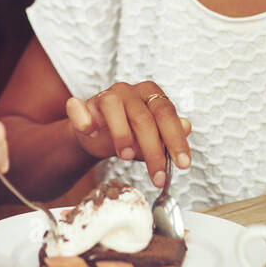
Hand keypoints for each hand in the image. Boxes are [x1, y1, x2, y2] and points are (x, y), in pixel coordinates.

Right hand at [65, 81, 192, 187]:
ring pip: (113, 107)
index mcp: (149, 93)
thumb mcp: (152, 137)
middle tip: (157, 175)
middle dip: (153, 150)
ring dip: (122, 134)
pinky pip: (79, 107)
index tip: (183, 163)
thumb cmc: (128, 134)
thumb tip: (187, 126)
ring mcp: (103, 96)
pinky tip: (90, 131)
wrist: (96, 137)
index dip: (176, 139)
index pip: (166, 113)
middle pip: (143, 117)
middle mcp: (127, 91)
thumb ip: (168, 134)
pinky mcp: (82, 106)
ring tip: (127, 157)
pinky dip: (84, 118)